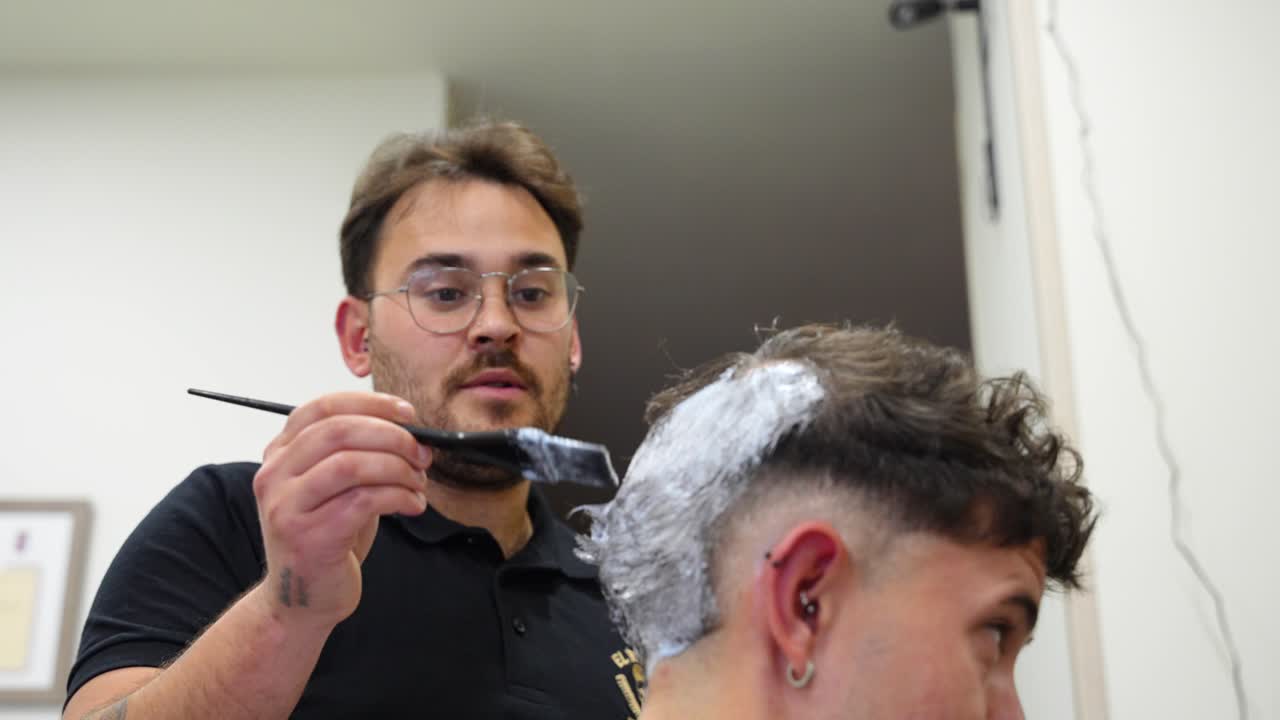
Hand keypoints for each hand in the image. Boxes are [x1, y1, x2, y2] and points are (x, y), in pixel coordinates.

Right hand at [252, 392, 429, 627]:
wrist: (302, 600)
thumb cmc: (325, 538)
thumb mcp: (335, 487)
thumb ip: (358, 454)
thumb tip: (409, 431)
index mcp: (280, 454)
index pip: (323, 407)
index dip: (370, 403)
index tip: (407, 414)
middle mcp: (275, 476)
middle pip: (338, 431)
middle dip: (391, 436)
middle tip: (421, 452)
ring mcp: (286, 507)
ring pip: (350, 464)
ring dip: (397, 468)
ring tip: (418, 482)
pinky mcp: (308, 537)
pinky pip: (362, 501)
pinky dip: (398, 496)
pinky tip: (412, 504)